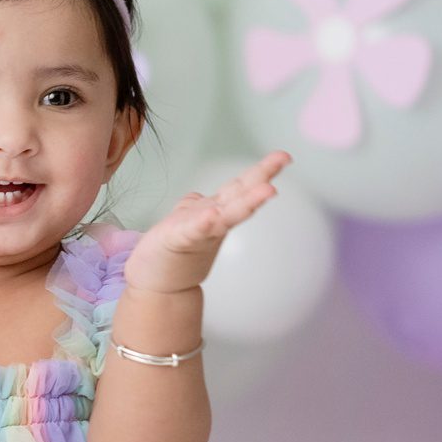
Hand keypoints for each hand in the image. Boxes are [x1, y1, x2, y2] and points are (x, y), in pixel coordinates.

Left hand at [123, 150, 288, 295]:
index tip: (284, 156)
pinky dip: (204, 223)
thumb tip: (200, 196)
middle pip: (240, 194)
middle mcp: (212, 219)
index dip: (261, 171)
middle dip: (262, 175)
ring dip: (247, 203)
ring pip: (226, 214)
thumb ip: (194, 209)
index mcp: (213, 211)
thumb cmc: (169, 254)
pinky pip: (194, 230)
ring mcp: (198, 231)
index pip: (240, 187)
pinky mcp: (178, 241)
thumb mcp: (183, 223)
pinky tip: (212, 216)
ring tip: (267, 190)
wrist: (156, 285)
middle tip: (284, 158)